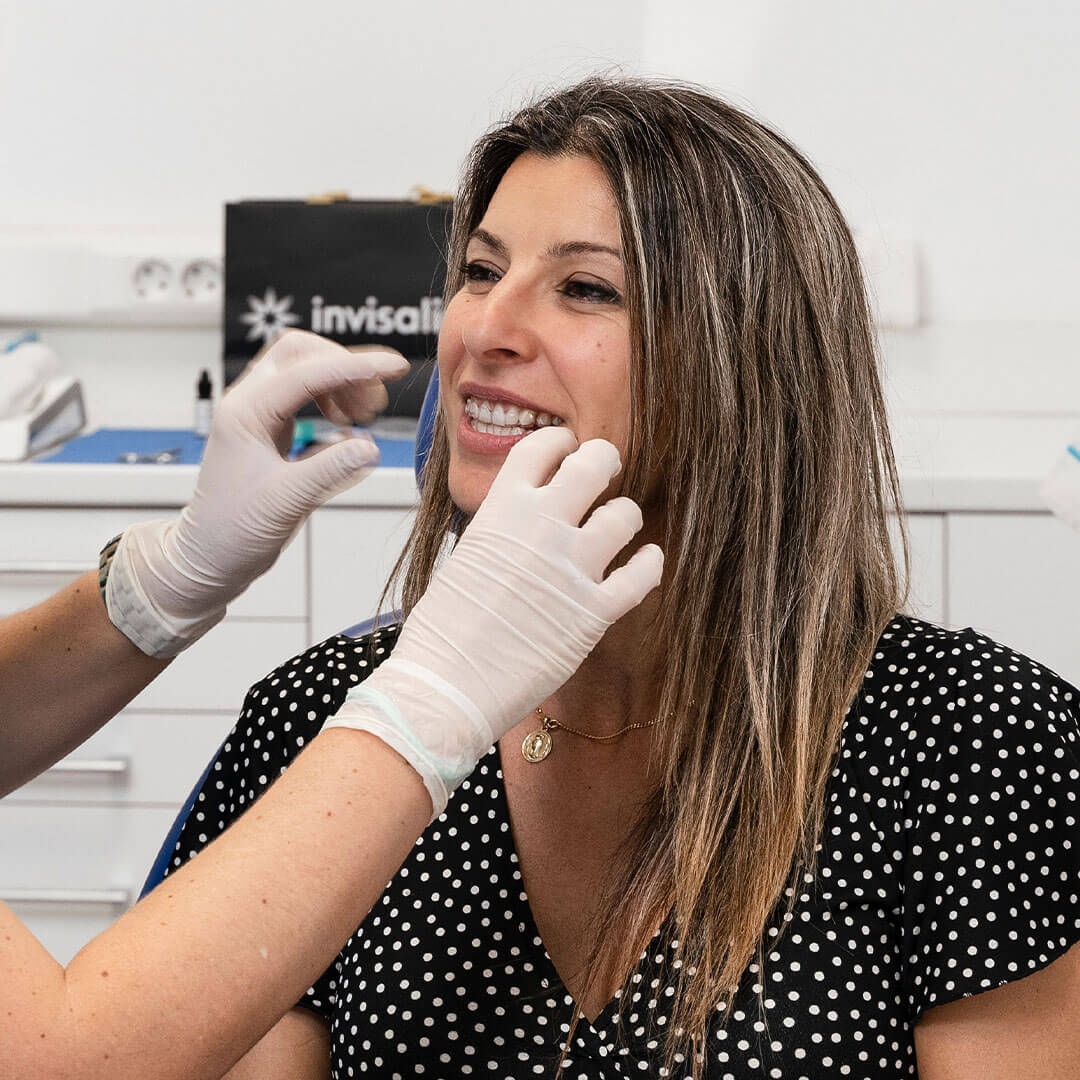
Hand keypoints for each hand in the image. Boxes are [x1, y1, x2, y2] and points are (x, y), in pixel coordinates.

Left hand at [106, 331, 408, 656]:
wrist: (209, 557)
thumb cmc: (232, 533)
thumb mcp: (286, 503)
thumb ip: (329, 470)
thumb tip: (370, 446)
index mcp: (244, 413)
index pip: (307, 373)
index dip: (355, 367)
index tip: (395, 366)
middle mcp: (248, 404)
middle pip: (300, 353)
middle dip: (344, 366)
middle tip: (376, 401)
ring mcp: (258, 414)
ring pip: (304, 370)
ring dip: (340, 383)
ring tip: (365, 416)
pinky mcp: (270, 428)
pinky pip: (305, 395)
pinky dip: (333, 400)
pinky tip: (347, 427)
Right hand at [324, 426, 663, 817]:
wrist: (445, 687)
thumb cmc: (442, 632)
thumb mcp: (464, 557)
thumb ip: (500, 531)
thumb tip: (522, 523)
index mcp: (501, 510)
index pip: (541, 447)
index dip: (559, 443)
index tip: (566, 448)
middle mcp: (542, 528)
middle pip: (594, 464)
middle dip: (603, 461)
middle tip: (603, 473)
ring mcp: (572, 569)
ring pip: (626, 515)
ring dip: (625, 516)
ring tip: (618, 524)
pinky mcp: (594, 613)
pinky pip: (642, 575)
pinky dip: (650, 565)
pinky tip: (647, 562)